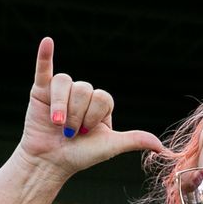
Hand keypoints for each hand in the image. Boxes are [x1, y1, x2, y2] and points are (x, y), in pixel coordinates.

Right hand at [14, 37, 163, 176]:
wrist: (50, 162)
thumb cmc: (80, 155)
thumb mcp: (110, 146)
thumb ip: (134, 140)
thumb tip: (162, 148)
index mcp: (100, 104)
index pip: (103, 97)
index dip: (94, 115)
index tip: (86, 132)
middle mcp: (82, 94)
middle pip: (84, 90)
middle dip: (77, 115)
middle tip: (70, 132)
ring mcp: (61, 92)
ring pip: (65, 83)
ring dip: (61, 106)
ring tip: (56, 123)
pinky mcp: (40, 91)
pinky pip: (44, 68)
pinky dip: (44, 56)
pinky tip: (47, 42)